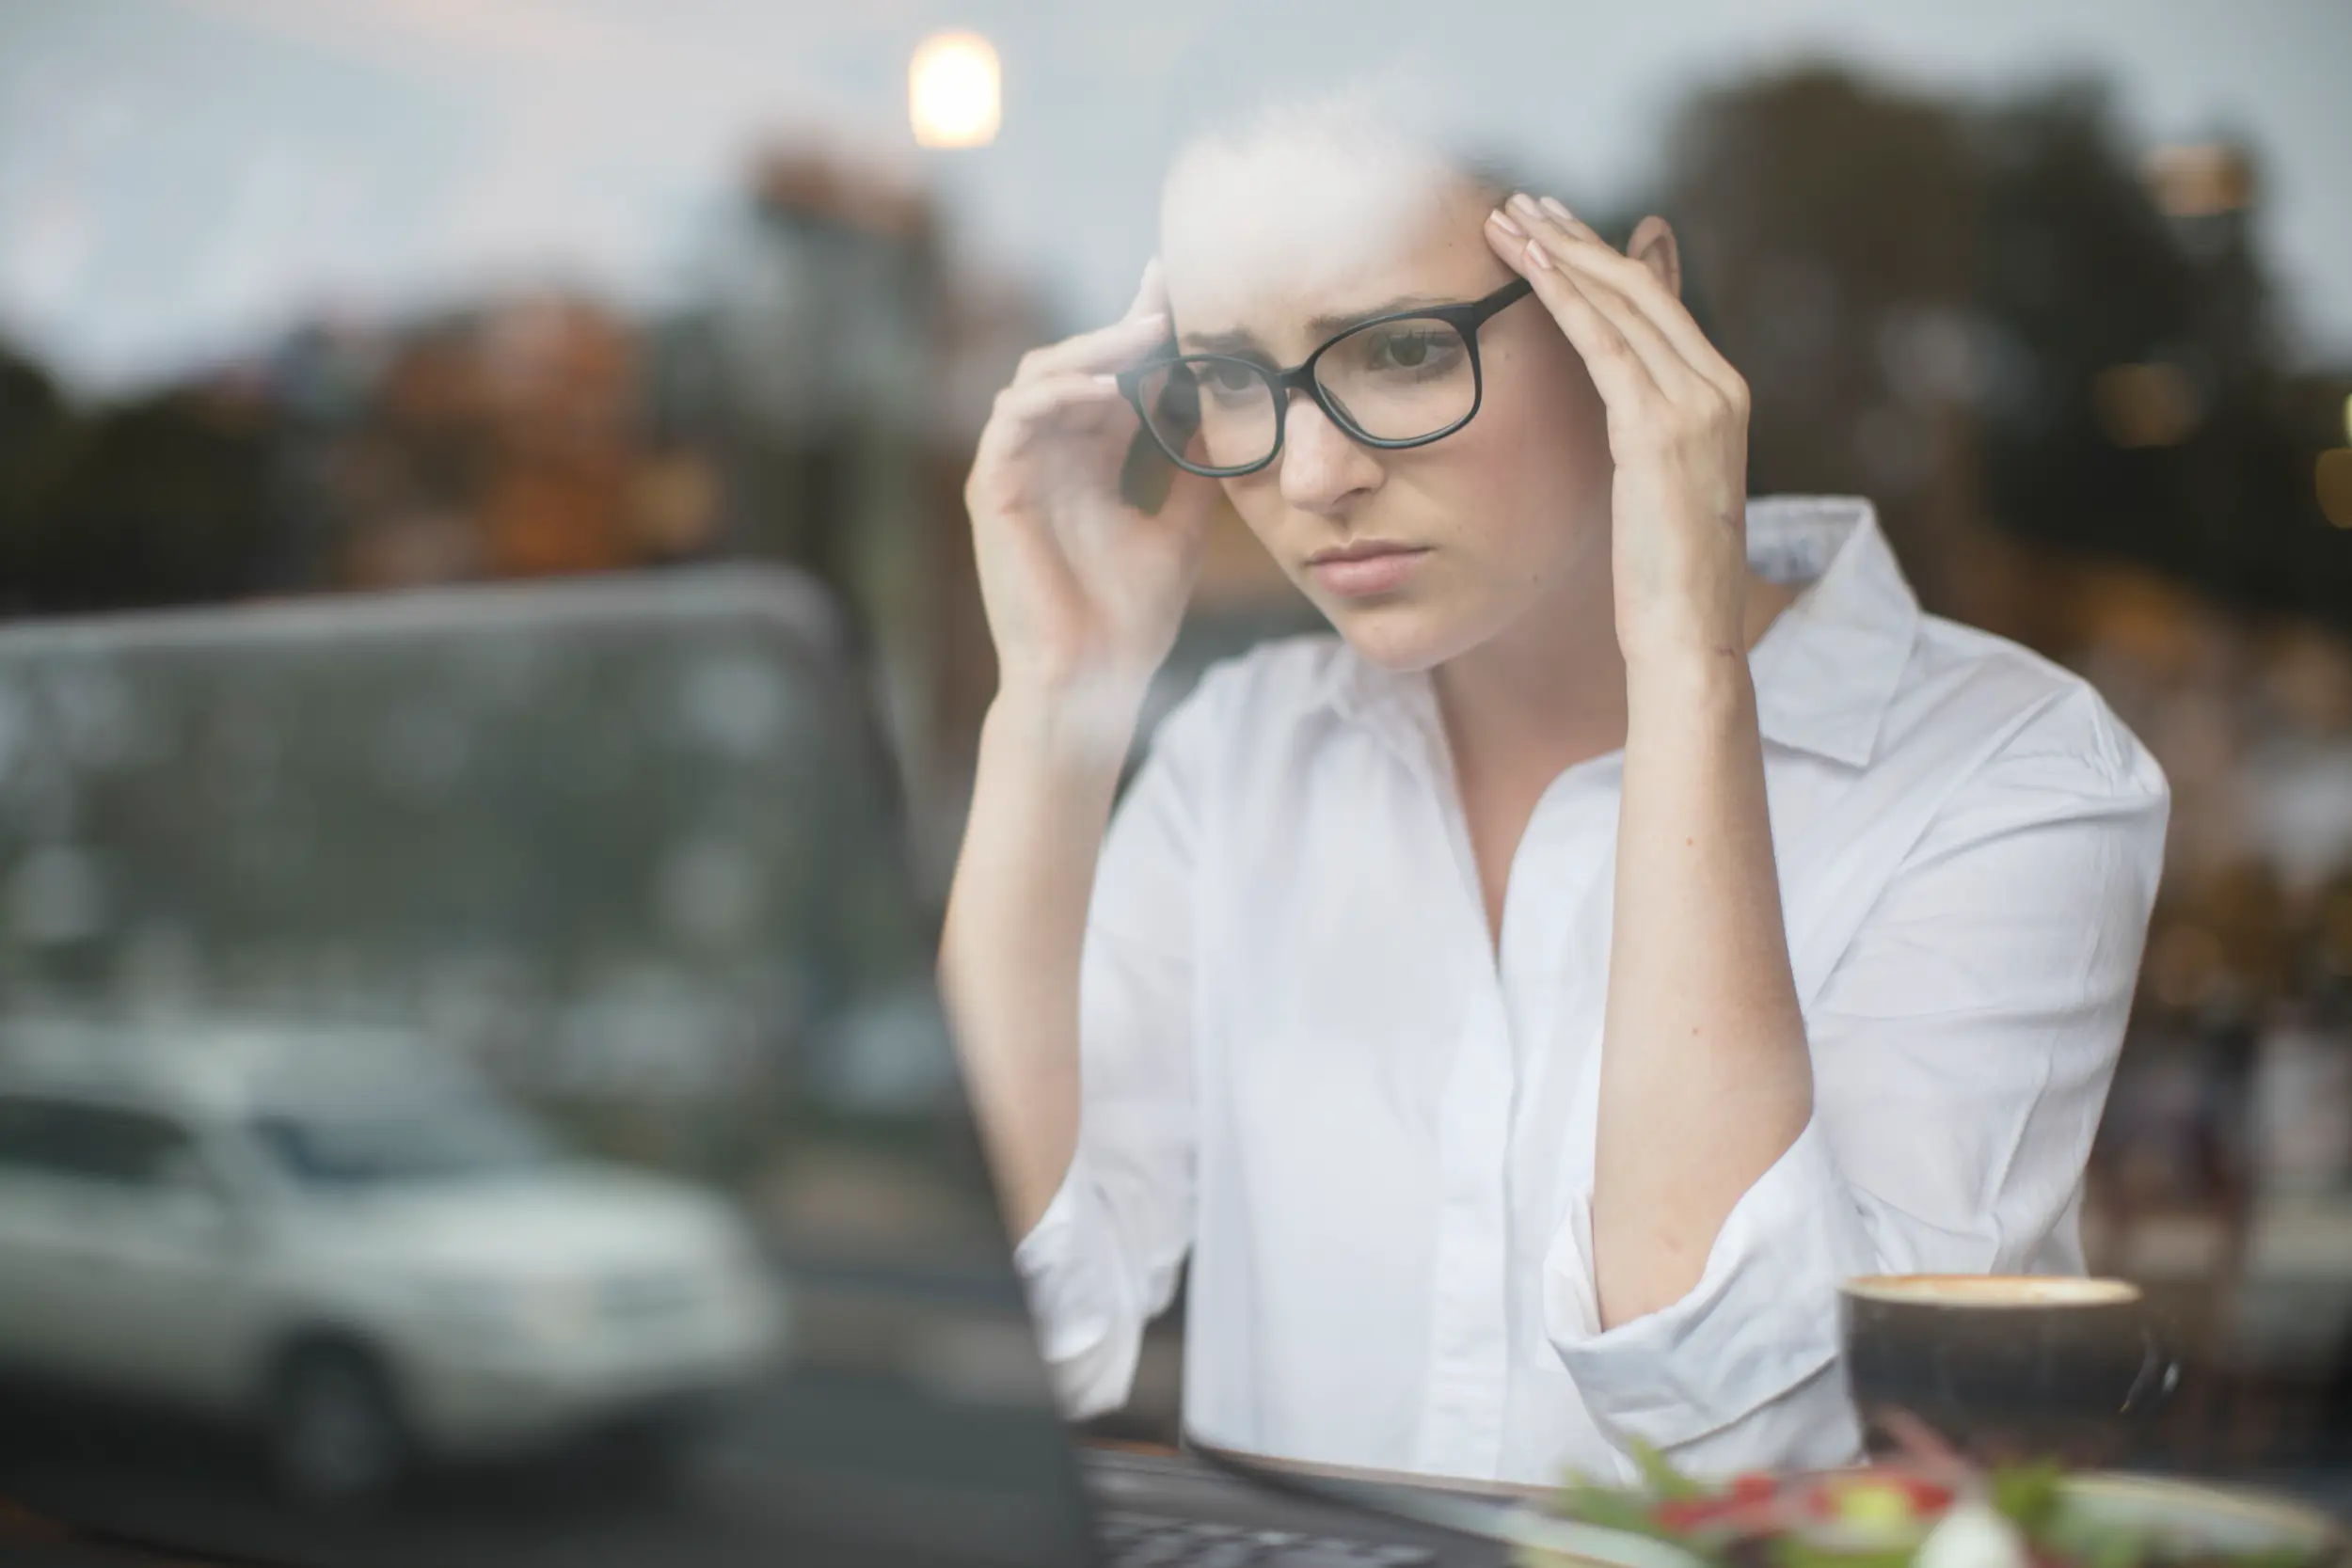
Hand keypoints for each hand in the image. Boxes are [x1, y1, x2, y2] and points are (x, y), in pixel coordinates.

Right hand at [964, 261, 1219, 708]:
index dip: (1142, 333)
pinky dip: (1056, 397)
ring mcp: (1016, 470)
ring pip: (1038, 376)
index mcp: (1086, 460)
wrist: (1093, 683)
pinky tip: (1106, 394)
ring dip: (1090, 351)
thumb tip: (1236, 416)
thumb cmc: (1129, 620)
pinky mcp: (993, 491)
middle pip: (1075, 362)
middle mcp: (1047, 455)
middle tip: (1170, 295)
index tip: (1188, 296)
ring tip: (1145, 338)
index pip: (1113, 377)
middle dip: (1121, 324)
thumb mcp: (1182, 528)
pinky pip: (1013, 420)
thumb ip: (1195, 471)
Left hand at [1483, 194, 1752, 671]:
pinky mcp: (1658, 430)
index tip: (1555, 224)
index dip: (1603, 256)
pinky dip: (1561, 296)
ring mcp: (1696, 405)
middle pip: (1640, 286)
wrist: (1689, 634)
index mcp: (1724, 396)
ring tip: (1506, 219)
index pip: (1659, 302)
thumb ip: (1644, 424)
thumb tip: (1621, 388)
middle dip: (1575, 237)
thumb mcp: (1658, 485)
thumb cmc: (1664, 577)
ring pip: (1620, 301)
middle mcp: (1719, 388)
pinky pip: (1603, 343)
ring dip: (1558, 252)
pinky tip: (1524, 265)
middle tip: (1520, 202)